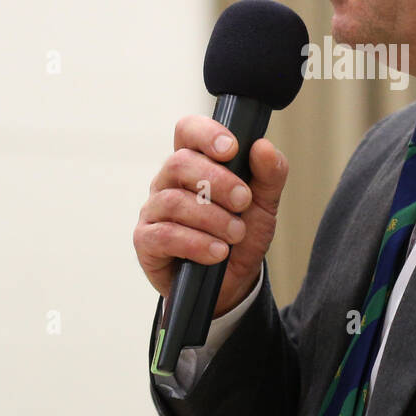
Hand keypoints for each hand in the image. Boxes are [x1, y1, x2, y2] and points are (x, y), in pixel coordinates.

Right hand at [134, 115, 287, 317]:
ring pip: (174, 201)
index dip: (206, 133)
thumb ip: (270, 174)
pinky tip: (217, 252)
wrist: (231, 285)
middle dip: (217, 181)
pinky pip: (164, 235)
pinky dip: (196, 243)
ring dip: (212, 218)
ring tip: (236, 234)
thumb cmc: (240, 236)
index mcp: (195, 163)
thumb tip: (262, 146)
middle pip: (179, 163)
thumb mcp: (264, 204)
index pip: (188, 130)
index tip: (232, 149)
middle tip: (244, 201)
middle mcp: (169, 182)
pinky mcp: (146, 241)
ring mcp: (154, 211)